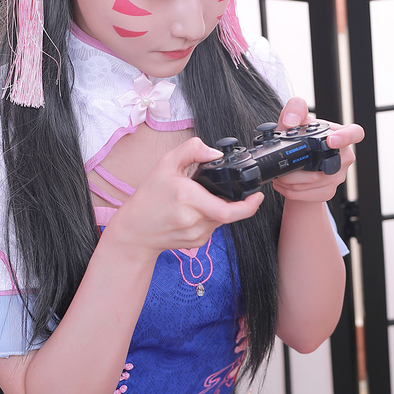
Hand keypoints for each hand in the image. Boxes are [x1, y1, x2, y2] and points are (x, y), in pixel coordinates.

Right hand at [103, 136, 264, 258]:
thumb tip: (214, 153)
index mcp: (188, 199)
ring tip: (200, 199)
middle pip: (228, 211)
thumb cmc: (149, 197)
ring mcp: (197, 234)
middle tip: (225, 191)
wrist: (135, 231)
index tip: (258, 196)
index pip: (228, 210)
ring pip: (222, 219)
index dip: (249, 206)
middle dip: (231, 200)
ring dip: (219, 208)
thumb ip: (191, 150)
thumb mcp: (166, 164)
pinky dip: (211, 217)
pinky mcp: (197, 242)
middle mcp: (194, 220)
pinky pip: (214, 227)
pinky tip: (195, 211)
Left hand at [272, 97, 364, 202]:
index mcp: (340, 134)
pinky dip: (292, 191)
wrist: (298, 165)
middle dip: (301, 169)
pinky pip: (310, 194)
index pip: (355, 133)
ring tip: (280, 175)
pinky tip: (284, 185)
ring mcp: (338, 176)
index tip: (331, 141)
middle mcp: (343, 156)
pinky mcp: (329, 191)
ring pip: (316, 182)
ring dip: (291, 181)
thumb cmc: (300, 140)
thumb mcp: (294, 120)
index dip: (346, 137)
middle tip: (285, 166)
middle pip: (328, 165)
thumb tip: (291, 121)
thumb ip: (293, 110)